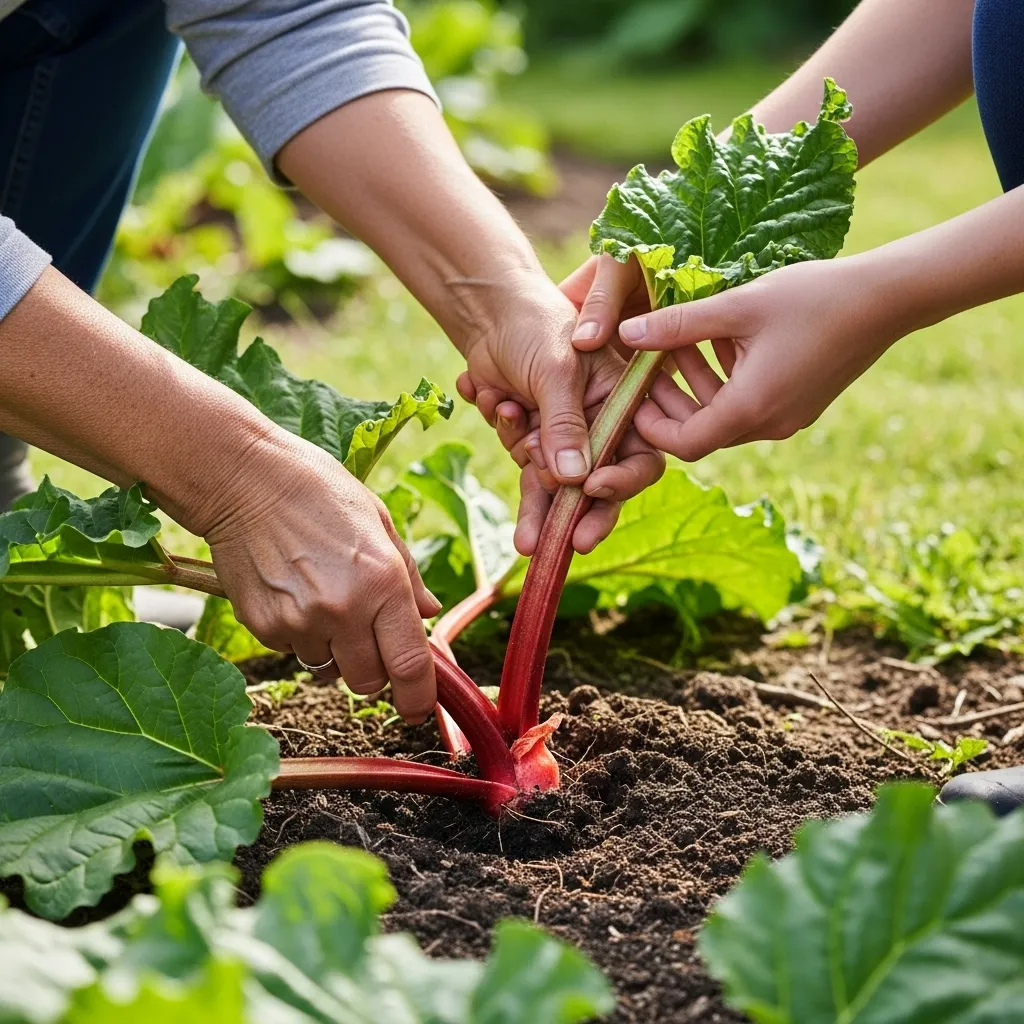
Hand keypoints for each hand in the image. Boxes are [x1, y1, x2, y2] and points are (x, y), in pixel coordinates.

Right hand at [201, 433, 440, 723]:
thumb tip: (428, 615)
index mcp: (382, 583)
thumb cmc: (318, 491)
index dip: (419, 696)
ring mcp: (299, 622)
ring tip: (323, 598)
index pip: (410, 665)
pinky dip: (301, 635)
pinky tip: (294, 593)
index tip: (419, 708)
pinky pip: (294, 652)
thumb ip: (408, 576)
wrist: (243, 480)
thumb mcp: (379, 522)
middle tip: (367, 638)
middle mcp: (344, 610)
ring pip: (329, 670)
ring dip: (334, 650)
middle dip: (375, 671)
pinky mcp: (263, 626)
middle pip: (369, 681)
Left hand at [454, 274, 663, 552]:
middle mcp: (599, 426)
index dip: (623, 479)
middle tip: (571, 544)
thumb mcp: (556, 371)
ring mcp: (564, 436)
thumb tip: (571, 480)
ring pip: (556, 486)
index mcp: (622, 404)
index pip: (639, 456)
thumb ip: (565, 425)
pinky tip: (496, 404)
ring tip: (522, 542)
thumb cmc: (536, 327)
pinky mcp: (532, 438)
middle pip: (598, 485)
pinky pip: (523, 464)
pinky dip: (509, 444)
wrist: (491, 313)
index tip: (593, 488)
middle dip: (580, 514)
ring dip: (536, 505)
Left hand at [618, 257, 905, 460]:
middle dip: (668, 402)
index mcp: (751, 409)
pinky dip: (724, 381)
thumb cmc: (812, 297)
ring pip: (724, 415)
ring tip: (676, 342)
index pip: (684, 444)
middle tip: (644, 365)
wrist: (888, 298)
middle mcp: (770, 424)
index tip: (631, 393)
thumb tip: (626, 333)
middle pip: (702, 432)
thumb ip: (677, 324)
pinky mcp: (800, 403)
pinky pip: (749, 403)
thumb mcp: (736, 306)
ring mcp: (788, 417)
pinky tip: (716, 339)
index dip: (650, 425)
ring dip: (695, 385)